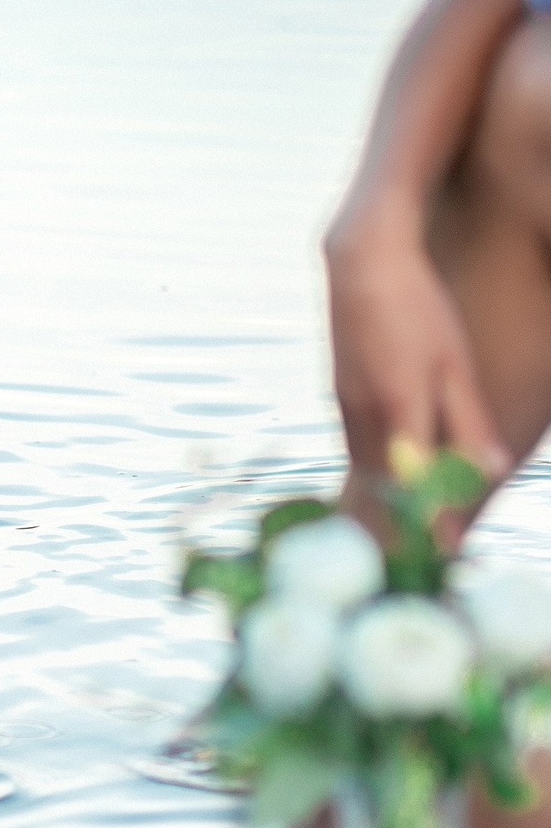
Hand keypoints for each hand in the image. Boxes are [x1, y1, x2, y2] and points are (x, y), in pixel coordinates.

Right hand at [324, 217, 508, 540]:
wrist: (362, 264)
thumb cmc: (420, 310)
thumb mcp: (455, 364)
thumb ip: (469, 420)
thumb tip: (488, 470)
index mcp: (400, 408)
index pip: (416, 482)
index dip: (428, 521)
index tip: (442, 555)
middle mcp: (365, 415)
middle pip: (382, 486)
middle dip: (399, 526)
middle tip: (415, 562)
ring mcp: (346, 406)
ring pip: (365, 469)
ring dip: (380, 505)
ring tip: (396, 536)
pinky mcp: (339, 397)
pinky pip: (356, 447)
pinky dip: (370, 474)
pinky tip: (380, 485)